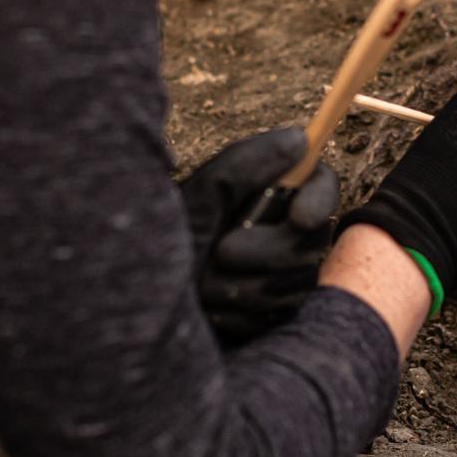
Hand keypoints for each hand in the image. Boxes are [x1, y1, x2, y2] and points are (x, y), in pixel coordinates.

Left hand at [176, 128, 337, 345]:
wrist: (137, 308)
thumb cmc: (157, 245)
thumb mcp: (197, 199)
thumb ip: (245, 166)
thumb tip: (298, 138)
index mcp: (267, 195)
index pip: (319, 185)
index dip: (319, 198)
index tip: (299, 217)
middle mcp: (282, 234)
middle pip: (313, 240)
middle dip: (267, 250)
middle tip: (221, 251)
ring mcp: (282, 279)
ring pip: (297, 285)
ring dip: (245, 287)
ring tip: (204, 286)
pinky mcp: (273, 318)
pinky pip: (280, 318)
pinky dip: (242, 316)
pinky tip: (213, 313)